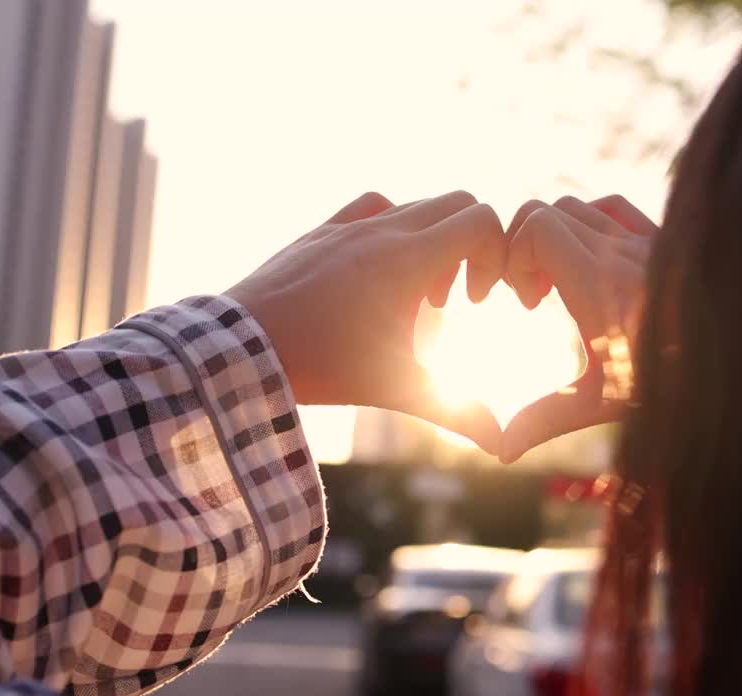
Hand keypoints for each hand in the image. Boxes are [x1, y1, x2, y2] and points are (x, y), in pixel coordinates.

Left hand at [226, 191, 506, 454]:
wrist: (240, 349)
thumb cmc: (322, 368)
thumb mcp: (395, 387)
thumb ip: (455, 412)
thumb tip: (501, 445)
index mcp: (408, 259)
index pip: (481, 220)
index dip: (497, 254)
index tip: (478, 301)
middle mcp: (382, 230)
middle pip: (456, 205)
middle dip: (471, 246)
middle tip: (455, 299)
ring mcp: (348, 225)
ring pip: (415, 206)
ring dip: (433, 240)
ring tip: (416, 294)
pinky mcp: (320, 231)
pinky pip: (373, 206)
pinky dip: (393, 227)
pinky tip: (380, 269)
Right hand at [499, 195, 657, 462]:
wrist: (736, 366)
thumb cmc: (670, 387)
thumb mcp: (601, 403)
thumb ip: (546, 419)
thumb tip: (502, 452)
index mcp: (599, 284)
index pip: (537, 227)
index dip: (514, 255)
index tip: (524, 301)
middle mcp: (620, 252)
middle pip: (546, 212)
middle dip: (524, 248)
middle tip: (532, 297)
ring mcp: (643, 241)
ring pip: (576, 207)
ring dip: (552, 236)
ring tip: (556, 284)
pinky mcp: (661, 240)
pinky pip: (612, 207)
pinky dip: (588, 222)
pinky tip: (588, 262)